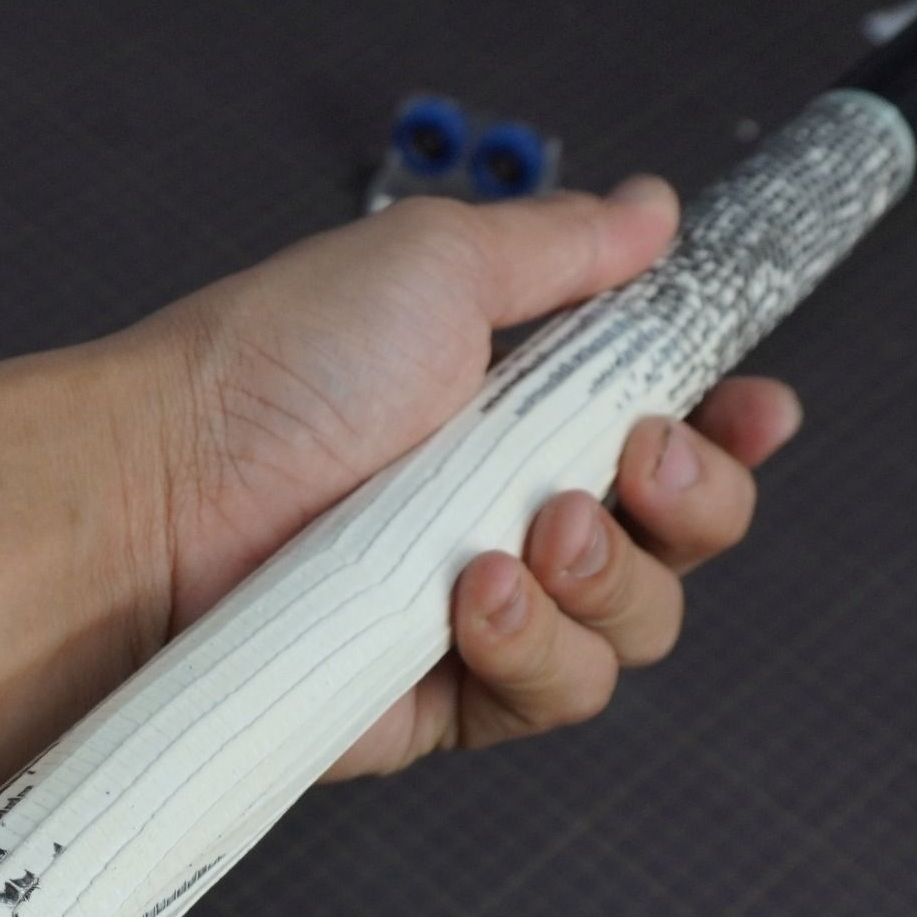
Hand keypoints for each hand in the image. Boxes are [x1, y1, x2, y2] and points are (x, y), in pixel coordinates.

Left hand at [99, 178, 801, 777]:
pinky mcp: (441, 706)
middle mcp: (513, 521)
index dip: (732, 434)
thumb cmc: (275, 374)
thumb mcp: (431, 268)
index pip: (672, 436)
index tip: (755, 409)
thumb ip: (560, 249)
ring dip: (610, 580)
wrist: (161, 499)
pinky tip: (471, 601)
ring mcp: (480, 623)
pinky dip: (537, 650)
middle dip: (690, 505)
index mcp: (522, 417)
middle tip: (630, 463)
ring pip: (634, 633)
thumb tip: (652, 210)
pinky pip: (552, 699)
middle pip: (681, 545)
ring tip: (523, 535)